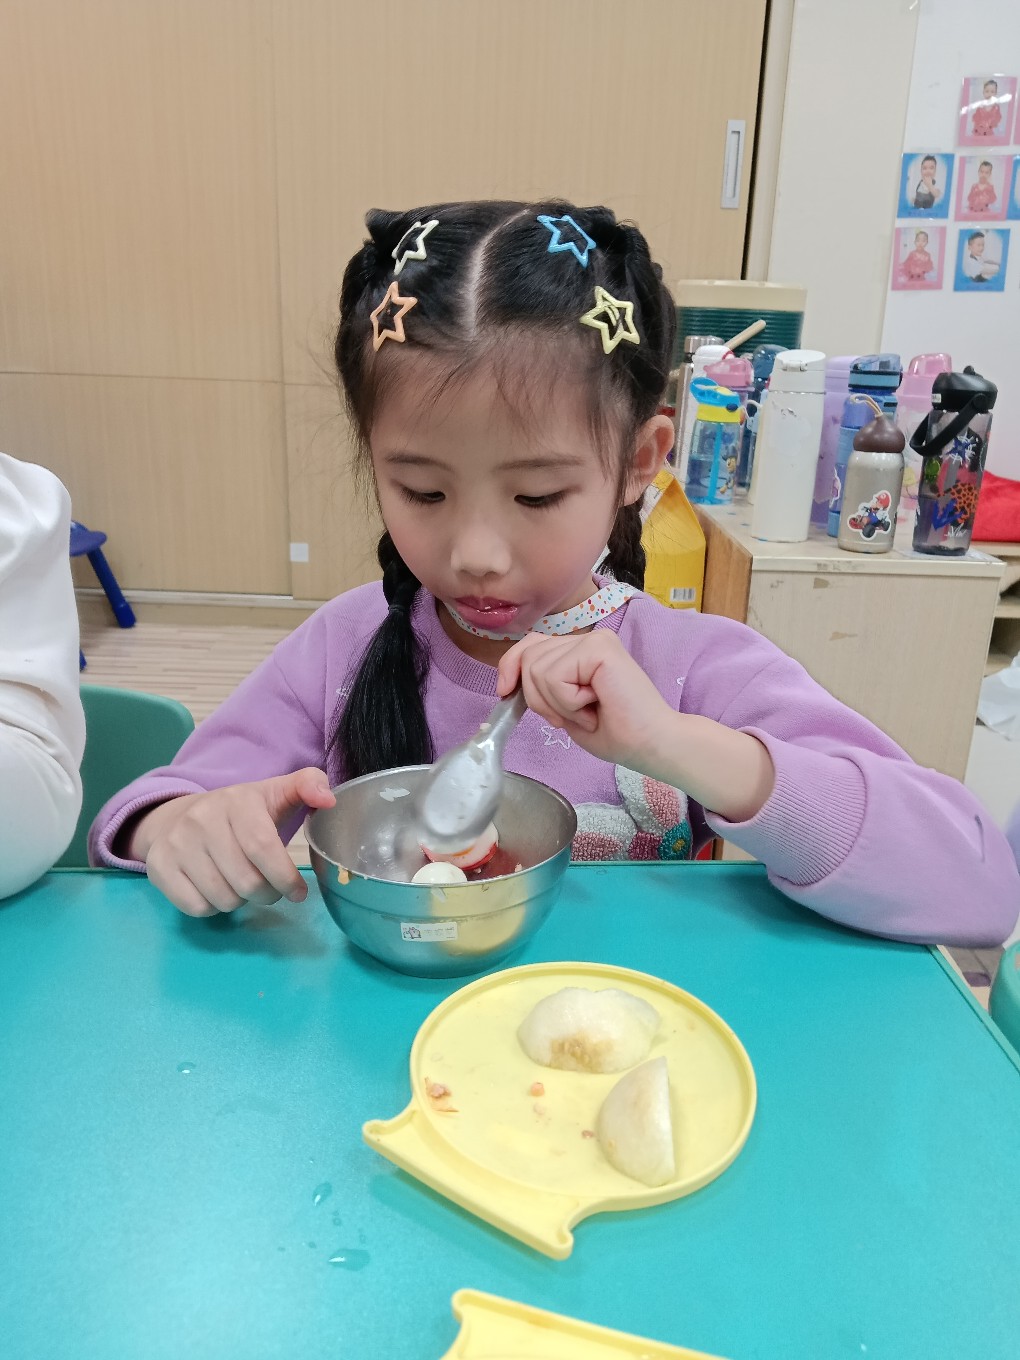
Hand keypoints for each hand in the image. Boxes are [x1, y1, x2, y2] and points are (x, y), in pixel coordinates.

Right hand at [131, 768, 335, 917]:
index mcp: (237, 801)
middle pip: (246, 881)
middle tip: (270, 890)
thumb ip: (306, 786)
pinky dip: (213, 908)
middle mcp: (202, 819)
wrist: (177, 815)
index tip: (298, 892)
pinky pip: (195, 906)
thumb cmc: (239, 812)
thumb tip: (329, 799)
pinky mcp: (158, 867)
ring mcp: (176, 844)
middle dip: (266, 894)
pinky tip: (217, 890)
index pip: (263, 848)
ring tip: (242, 885)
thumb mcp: (273, 793)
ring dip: (240, 901)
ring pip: (222, 898)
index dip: (285, 877)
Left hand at [497, 631, 672, 768]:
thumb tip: (507, 682)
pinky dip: (568, 702)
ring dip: (558, 704)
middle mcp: (586, 638)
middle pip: (527, 657)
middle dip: (538, 698)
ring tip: (589, 711)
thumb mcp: (564, 709)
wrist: (652, 745)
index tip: (505, 692)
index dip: (510, 667)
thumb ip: (542, 687)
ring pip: (537, 669)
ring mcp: (594, 640)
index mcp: (579, 650)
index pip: (529, 645)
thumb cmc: (617, 732)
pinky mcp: (599, 648)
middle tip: (575, 715)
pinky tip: (596, 705)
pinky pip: (555, 676)